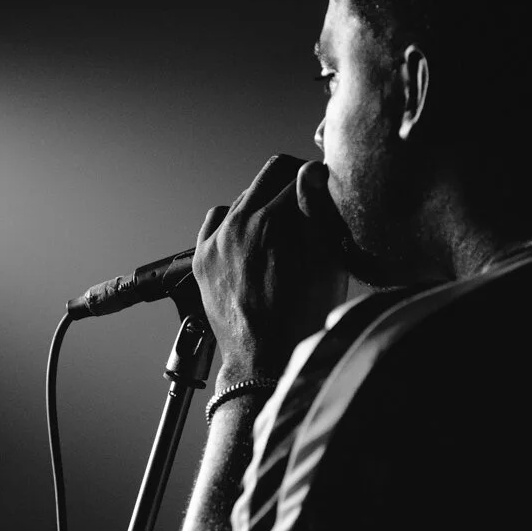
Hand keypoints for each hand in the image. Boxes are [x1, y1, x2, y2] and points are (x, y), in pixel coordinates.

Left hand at [193, 154, 350, 381]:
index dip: (319, 179)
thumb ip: (319, 210)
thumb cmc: (304, 318)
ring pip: (245, 197)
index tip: (326, 191)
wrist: (266, 361)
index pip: (298, 171)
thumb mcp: (327, 262)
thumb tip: (312, 169)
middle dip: (292, 181)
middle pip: (270, 174)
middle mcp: (239, 223)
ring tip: (284, 229)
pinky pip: (217, 221)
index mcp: (272, 219)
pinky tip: (251, 238)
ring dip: (266, 202)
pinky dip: (235, 221)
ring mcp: (217, 240)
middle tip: (309, 201)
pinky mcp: (203, 258)